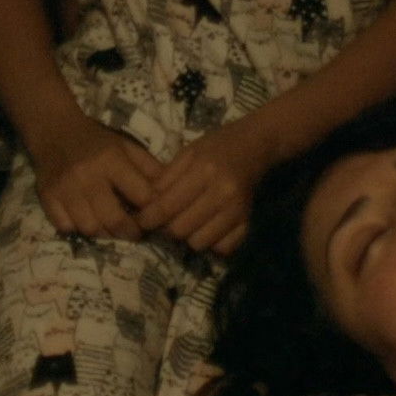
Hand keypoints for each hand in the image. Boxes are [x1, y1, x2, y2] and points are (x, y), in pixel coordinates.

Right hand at [30, 120, 164, 240]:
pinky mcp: (47, 197)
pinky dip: (77, 228)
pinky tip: (86, 219)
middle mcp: (88, 175)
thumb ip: (149, 168)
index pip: (141, 196)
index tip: (154, 216)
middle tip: (135, 233)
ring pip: (90, 228)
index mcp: (112, 160)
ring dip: (104, 233)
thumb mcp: (126, 147)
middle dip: (131, 233)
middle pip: (115, 220)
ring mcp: (65, 188)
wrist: (54, 131)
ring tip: (111, 228)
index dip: (152, 210)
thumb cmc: (96, 141)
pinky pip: (65, 227)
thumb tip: (172, 193)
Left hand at [138, 125, 267, 256]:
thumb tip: (145, 206)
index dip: (148, 218)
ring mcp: (238, 211)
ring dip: (188, 236)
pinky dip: (212, 243)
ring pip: (199, 243)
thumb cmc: (216, 147)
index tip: (141, 220)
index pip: (167, 206)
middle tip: (165, 220)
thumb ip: (166, 179)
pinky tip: (207, 228)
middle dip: (167, 228)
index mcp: (204, 171)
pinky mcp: (248, 223)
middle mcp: (223, 193)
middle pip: (180, 229)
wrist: (254, 147)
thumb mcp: (187, 154)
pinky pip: (222, 249)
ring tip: (187, 223)